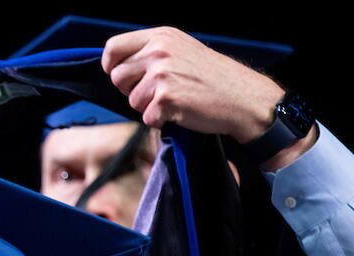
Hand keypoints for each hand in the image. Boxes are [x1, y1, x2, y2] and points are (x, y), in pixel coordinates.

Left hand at [101, 27, 285, 143]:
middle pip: (118, 77)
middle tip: (155, 93)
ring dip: (148, 107)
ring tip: (173, 101)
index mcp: (161, 37)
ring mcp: (162, 74)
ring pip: (131, 100)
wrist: (242, 97)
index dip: (111, 65)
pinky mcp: (166, 98)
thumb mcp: (182, 50)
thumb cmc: (212, 77)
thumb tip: (119, 66)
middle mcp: (159, 52)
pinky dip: (159, 121)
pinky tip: (179, 112)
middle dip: (130, 91)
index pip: (114, 47)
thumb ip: (152, 52)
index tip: (120, 75)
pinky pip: (146, 117)